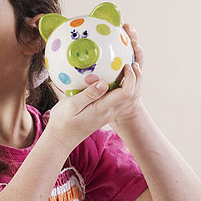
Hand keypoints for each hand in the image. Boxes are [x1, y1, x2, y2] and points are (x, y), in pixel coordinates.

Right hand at [44, 23, 144, 151]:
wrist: (62, 138)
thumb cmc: (63, 121)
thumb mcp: (71, 106)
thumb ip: (88, 95)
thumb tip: (104, 83)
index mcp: (103, 109)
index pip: (126, 93)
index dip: (130, 77)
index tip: (125, 64)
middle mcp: (110, 112)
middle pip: (133, 96)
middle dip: (137, 78)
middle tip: (132, 62)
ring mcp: (109, 114)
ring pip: (130, 99)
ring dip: (133, 82)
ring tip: (128, 67)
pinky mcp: (106, 113)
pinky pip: (121, 99)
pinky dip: (125, 87)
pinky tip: (116, 77)